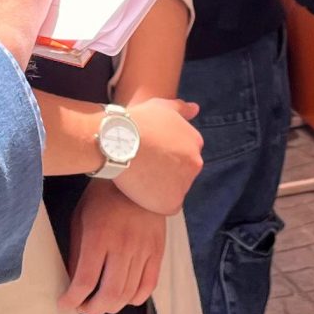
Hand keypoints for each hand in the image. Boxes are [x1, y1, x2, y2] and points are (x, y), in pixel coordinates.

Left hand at [62, 179, 165, 313]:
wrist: (139, 174)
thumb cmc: (103, 196)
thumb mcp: (81, 218)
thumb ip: (78, 252)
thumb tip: (74, 281)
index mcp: (99, 237)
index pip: (85, 281)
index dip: (72, 300)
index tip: (65, 304)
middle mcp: (123, 246)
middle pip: (109, 294)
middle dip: (92, 309)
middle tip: (83, 308)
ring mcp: (144, 250)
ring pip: (128, 294)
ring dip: (111, 306)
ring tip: (100, 303)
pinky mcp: (158, 251)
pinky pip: (148, 286)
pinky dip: (135, 299)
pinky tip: (123, 297)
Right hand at [109, 97, 203, 215]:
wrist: (118, 142)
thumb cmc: (138, 122)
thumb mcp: (161, 107)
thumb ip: (181, 109)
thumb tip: (196, 109)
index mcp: (195, 142)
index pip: (185, 155)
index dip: (167, 155)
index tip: (152, 154)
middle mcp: (195, 163)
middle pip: (182, 172)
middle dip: (167, 171)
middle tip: (145, 166)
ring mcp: (185, 184)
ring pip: (175, 190)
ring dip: (162, 187)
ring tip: (140, 177)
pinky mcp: (171, 202)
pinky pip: (167, 206)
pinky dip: (156, 202)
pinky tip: (142, 191)